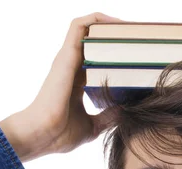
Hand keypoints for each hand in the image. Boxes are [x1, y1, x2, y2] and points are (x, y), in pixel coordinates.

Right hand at [0, 12, 121, 162]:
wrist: (42, 135)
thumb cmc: (60, 134)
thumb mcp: (93, 126)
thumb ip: (108, 117)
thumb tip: (126, 111)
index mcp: (77, 81)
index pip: (96, 58)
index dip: (114, 52)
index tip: (135, 53)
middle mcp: (72, 66)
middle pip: (93, 40)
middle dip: (115, 34)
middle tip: (139, 36)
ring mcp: (68, 59)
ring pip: (87, 28)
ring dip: (109, 23)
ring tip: (132, 26)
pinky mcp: (67, 55)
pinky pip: (79, 25)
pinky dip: (97, 19)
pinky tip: (117, 23)